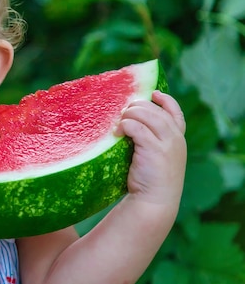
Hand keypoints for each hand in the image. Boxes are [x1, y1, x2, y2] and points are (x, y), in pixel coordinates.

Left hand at [116, 91, 186, 205]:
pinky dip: (125, 126)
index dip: (165, 100)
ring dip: (129, 114)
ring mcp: (167, 143)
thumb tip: (131, 119)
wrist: (154, 201)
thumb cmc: (150, 179)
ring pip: (146, 114)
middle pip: (155, 109)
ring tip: (119, 124)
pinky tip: (117, 133)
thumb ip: (151, 138)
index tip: (153, 94)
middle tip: (123, 115)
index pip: (175, 112)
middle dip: (136, 107)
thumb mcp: (156, 155)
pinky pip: (136, 127)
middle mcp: (176, 138)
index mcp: (178, 138)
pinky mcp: (154, 150)